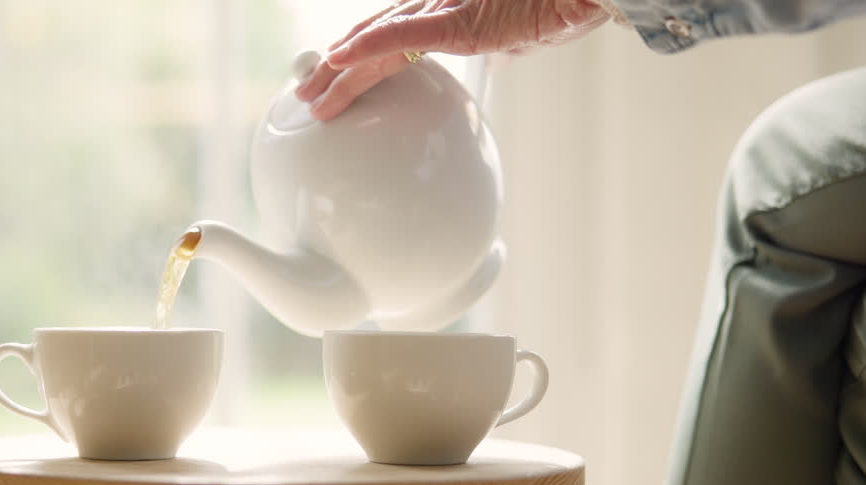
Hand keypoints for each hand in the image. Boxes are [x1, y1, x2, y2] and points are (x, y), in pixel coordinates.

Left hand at [295, 0, 607, 119]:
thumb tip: (494, 56)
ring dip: (339, 69)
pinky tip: (339, 61)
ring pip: (376, 39)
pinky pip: (402, 35)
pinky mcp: (458, 21)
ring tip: (312, 93)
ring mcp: (444, 10)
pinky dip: (367, 49)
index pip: (388, 35)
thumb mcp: (518, 33)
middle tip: (306, 95)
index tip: (332, 80)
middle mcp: (437, 5)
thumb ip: (496, 45)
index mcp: (447, 11)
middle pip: (371, 38)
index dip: (356, 56)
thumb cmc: (559, 3)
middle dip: (334, 68)